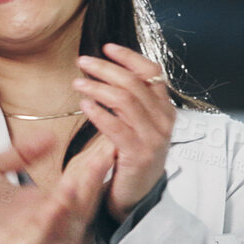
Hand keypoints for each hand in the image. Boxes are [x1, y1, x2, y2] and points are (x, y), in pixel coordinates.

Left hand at [0, 139, 114, 243]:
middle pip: (69, 213)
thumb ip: (17, 157)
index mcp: (26, 206)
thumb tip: (49, 136)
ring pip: (55, 232)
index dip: (87, 174)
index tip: (105, 148)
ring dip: (72, 208)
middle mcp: (25, 225)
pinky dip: (43, 226)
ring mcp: (11, 241)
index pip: (67, 193)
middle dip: (89, 188)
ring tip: (85, 181)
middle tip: (105, 161)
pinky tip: (54, 204)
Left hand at [74, 43, 176, 222]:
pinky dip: (98, 112)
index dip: (129, 57)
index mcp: (165, 108)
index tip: (106, 47)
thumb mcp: (139, 124)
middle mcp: (163, 120)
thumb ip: (132, 100)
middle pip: (134, 83)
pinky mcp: (138, 155)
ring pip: (125, 100)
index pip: (151, 72)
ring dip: (98, 87)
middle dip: (106, 68)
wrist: (137, 195)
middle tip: (82, 62)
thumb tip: (109, 70)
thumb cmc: (132, 156)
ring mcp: (153, 138)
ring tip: (78, 83)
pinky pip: (116, 127)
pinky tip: (85, 105)